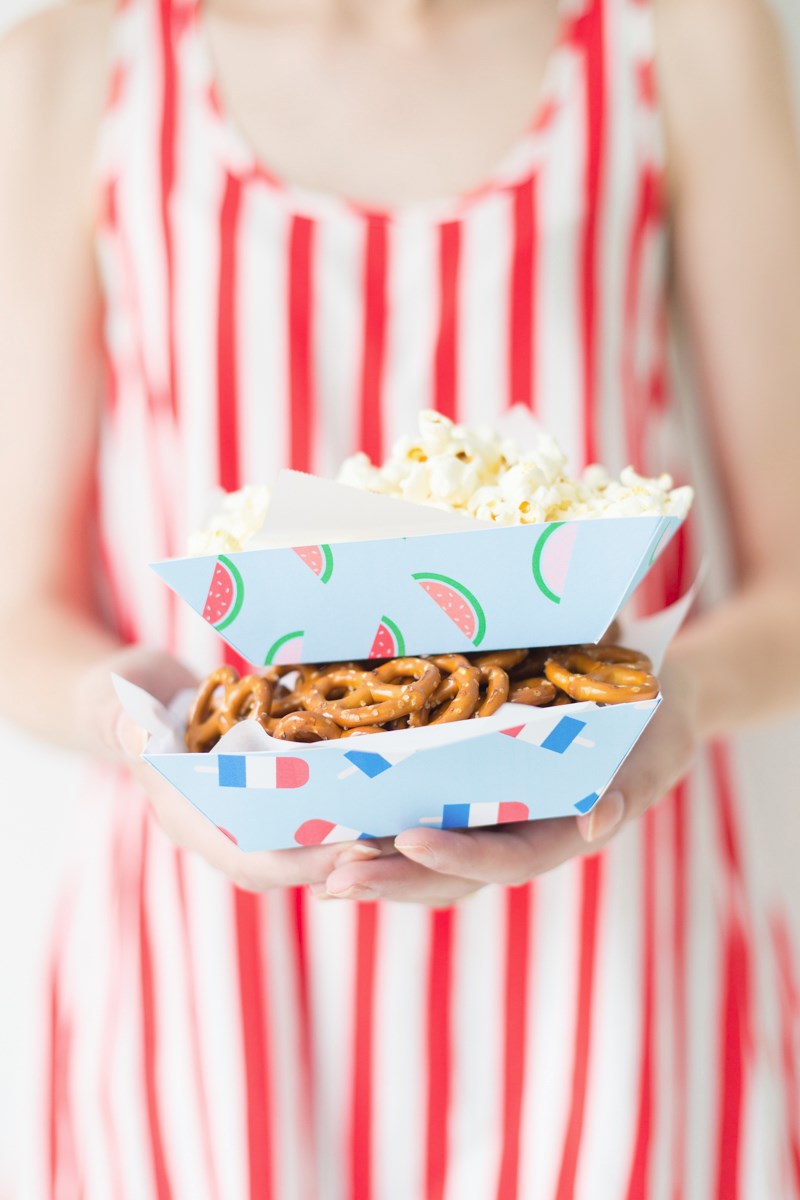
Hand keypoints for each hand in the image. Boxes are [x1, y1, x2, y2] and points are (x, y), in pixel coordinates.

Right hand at [80, 646, 372, 891]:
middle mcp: (216, 826)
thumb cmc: (119, 697)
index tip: (348, 852)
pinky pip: (305, 814)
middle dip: (337, 858)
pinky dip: (342, 810)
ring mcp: (238, 812)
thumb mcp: (116, 701)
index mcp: (183, 817)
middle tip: (394, 845)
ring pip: (301, 843)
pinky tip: (386, 795)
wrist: (130, 692)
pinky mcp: (260, 793)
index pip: (244, 858)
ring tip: (402, 826)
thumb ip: (129, 721)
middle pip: (285, 861)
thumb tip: (137, 733)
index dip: (297, 861)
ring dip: (349, 840)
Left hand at [312, 660, 699, 905]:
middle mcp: (518, 833)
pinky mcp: (469, 795)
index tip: (408, 841)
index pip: (505, 858)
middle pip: (451, 875)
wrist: (650, 698)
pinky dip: (374, 826)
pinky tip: (326, 826)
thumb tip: (595, 820)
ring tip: (314, 870)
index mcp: (562, 831)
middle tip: (332, 881)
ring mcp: (490, 819)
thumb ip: (632, 784)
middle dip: (393, 881)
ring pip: (424, 858)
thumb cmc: (656, 721)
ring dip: (372, 866)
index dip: (458, 857)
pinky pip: (418, 818)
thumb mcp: (657, 748)